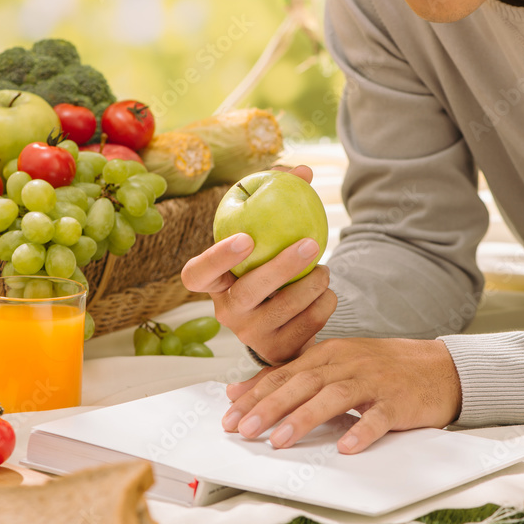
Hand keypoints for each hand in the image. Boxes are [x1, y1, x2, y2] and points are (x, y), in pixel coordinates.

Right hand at [180, 165, 337, 363]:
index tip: (245, 238)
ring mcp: (251, 336)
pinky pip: (307, 326)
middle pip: (248, 293)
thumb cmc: (269, 264)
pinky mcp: (279, 351)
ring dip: (312, 284)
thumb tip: (303, 172)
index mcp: (212, 284)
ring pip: (284, 310)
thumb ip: (277, 196)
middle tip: (310, 243)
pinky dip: (324, 305)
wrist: (285, 318)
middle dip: (281, 267)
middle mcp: (226, 313)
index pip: (197, 274)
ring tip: (324, 269)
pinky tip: (326, 293)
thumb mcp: (265, 233)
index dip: (216, 258)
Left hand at [221, 338, 461, 453]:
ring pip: (334, 397)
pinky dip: (362, 430)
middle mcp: (347, 363)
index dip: (255, 395)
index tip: (229, 416)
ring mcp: (374, 381)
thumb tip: (239, 391)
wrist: (440, 368)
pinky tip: (346, 446)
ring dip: (304, 418)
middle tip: (244, 429)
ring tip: (279, 441)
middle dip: (270, 406)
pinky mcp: (399, 401)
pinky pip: (379, 417)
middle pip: (303, 382)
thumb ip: (288, 375)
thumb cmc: (381, 369)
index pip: (284, 373)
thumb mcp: (334, 364)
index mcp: (328, 353)